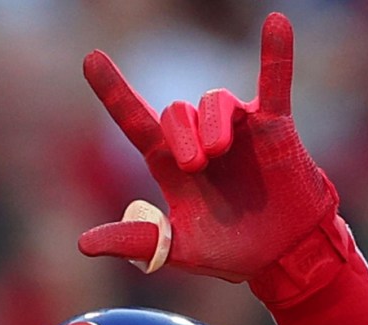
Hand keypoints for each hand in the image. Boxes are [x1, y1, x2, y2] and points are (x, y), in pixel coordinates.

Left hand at [78, 14, 339, 286]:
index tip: (91, 59)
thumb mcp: (177, 250)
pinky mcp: (275, 126)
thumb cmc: (230, 251)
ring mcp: (238, 128)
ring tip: (217, 153)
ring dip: (213, 124)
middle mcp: (201, 138)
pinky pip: (275, 83)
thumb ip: (137, 241)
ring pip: (216, 101)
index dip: (114, 91)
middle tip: (195, 167)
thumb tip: (83, 244)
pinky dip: (276, 55)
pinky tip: (276, 23)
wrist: (284, 257)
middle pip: (176, 112)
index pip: (135, 120)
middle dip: (181, 136)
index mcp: (170, 163)